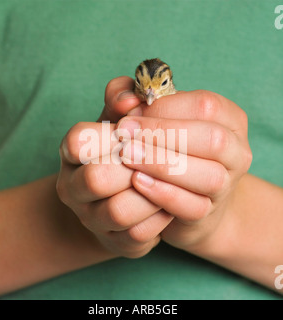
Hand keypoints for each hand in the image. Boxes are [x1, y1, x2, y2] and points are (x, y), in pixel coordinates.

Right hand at [56, 77, 172, 257]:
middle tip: (162, 156)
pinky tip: (169, 202)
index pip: (78, 140)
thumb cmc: (125, 150)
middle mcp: (73, 188)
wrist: (122, 195)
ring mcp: (91, 218)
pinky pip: (139, 233)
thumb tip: (131, 98)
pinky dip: (160, 216)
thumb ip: (125, 96)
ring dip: (152, 193)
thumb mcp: (122, 118)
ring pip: (119, 210)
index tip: (141, 130)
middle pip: (97, 178)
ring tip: (170, 180)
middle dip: (137, 165)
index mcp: (72, 152)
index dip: (115, 134)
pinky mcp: (115, 241)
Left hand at [116, 90, 251, 250]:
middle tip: (124, 136)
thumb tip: (126, 101)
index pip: (206, 106)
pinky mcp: (208, 212)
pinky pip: (194, 206)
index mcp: (229, 119)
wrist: (179, 190)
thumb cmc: (160, 144)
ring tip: (127, 157)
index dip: (165, 109)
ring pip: (208, 176)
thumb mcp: (146, 116)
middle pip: (213, 139)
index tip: (129, 115)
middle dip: (165, 135)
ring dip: (163, 165)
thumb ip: (131, 97)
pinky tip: (138, 183)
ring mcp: (226, 185)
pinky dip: (165, 194)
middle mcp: (236, 152)